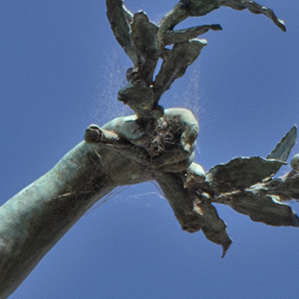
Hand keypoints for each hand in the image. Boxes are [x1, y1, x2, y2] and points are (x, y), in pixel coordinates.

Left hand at [85, 107, 199, 187]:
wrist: (108, 160)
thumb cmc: (114, 135)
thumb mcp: (119, 129)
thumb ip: (130, 129)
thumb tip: (143, 137)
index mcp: (166, 118)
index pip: (189, 122)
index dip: (191, 134)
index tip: (184, 147)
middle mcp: (173, 134)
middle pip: (190, 144)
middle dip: (175, 155)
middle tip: (154, 162)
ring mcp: (172, 151)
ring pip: (187, 160)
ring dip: (173, 167)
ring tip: (152, 166)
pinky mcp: (169, 168)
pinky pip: (185, 173)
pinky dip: (186, 177)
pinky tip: (184, 179)